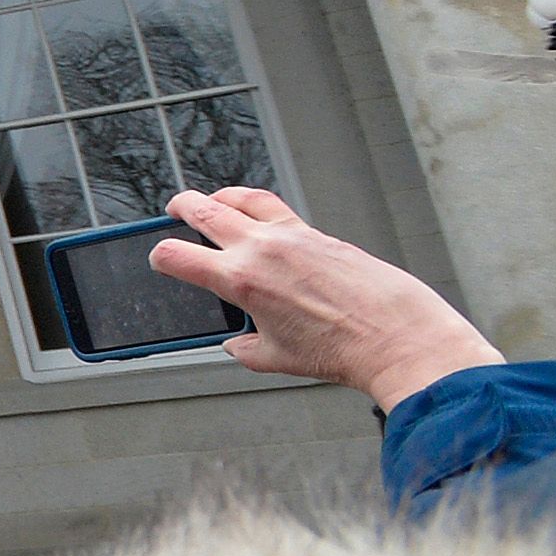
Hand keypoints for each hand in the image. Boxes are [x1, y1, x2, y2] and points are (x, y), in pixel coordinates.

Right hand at [155, 189, 504, 406]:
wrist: (396, 336)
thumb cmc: (342, 349)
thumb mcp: (276, 358)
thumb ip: (245, 347)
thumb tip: (238, 342)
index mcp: (240, 280)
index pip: (175, 255)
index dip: (159, 257)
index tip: (161, 260)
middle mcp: (261, 248)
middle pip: (203, 210)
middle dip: (181, 208)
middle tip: (176, 210)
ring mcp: (293, 235)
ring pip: (244, 198)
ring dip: (222, 196)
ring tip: (216, 200)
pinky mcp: (320, 234)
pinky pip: (280, 210)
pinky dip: (262, 211)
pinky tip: (265, 223)